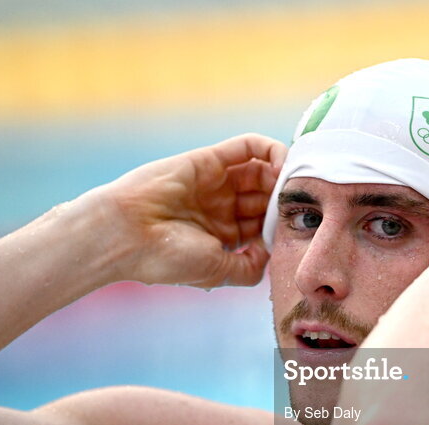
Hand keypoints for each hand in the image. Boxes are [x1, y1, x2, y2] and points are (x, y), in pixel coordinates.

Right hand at [75, 133, 286, 287]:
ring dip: (282, 174)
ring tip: (297, 182)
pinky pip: (246, 147)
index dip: (282, 225)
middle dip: (285, 199)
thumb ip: (250, 267)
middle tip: (302, 202)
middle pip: (266, 198)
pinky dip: (269, 149)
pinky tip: (282, 162)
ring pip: (261, 172)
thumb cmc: (167, 259)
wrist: (126, 234)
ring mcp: (216, 182)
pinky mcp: (210, 159)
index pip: (264, 225)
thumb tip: (272, 251)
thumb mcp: (218, 273)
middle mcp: (221, 208)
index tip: (299, 228)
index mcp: (224, 237)